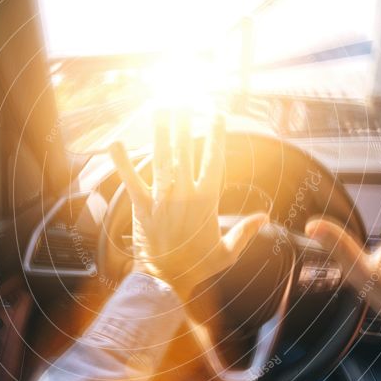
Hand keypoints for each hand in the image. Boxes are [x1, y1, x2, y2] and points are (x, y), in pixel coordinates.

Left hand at [109, 112, 268, 297]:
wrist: (166, 281)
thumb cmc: (197, 267)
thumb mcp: (228, 252)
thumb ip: (245, 232)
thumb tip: (264, 217)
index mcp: (206, 200)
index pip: (213, 159)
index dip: (216, 135)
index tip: (217, 114)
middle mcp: (184, 194)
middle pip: (185, 151)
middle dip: (184, 123)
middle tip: (183, 99)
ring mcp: (162, 198)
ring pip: (161, 158)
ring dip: (160, 131)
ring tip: (160, 108)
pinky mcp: (141, 207)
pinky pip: (131, 180)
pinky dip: (122, 162)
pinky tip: (115, 143)